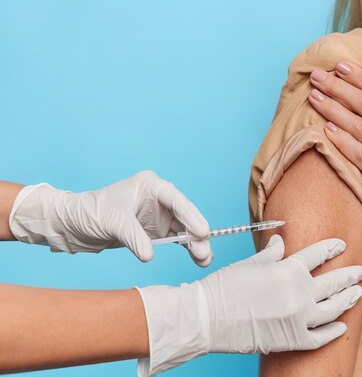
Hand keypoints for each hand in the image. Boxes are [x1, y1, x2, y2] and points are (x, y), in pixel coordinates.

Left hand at [9, 171, 211, 264]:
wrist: (73, 225)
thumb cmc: (90, 213)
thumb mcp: (113, 223)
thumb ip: (134, 238)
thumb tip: (150, 255)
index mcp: (150, 186)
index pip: (176, 200)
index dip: (191, 215)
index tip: (202, 231)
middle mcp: (158, 199)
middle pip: (184, 216)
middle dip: (195, 233)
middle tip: (204, 250)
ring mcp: (158, 216)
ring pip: (184, 230)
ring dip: (194, 244)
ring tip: (204, 259)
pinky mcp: (156, 231)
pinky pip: (176, 240)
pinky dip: (186, 249)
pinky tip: (197, 258)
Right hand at [136, 235, 361, 375]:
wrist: (206, 318)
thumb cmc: (225, 287)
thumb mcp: (251, 263)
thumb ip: (271, 253)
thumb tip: (281, 240)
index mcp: (288, 269)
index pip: (318, 254)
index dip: (332, 248)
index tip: (342, 246)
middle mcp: (299, 293)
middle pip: (333, 282)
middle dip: (350, 275)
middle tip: (361, 272)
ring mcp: (298, 319)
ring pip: (333, 309)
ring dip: (348, 300)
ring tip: (357, 293)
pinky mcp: (292, 340)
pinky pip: (320, 337)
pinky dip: (333, 332)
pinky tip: (341, 326)